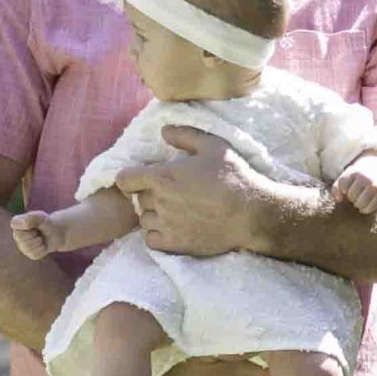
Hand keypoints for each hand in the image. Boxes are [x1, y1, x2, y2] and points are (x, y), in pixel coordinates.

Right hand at [9, 210, 66, 258]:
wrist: (57, 232)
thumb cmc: (46, 222)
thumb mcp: (40, 217)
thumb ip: (28, 218)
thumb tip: (13, 224)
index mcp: (16, 224)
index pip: (16, 229)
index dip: (28, 227)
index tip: (35, 224)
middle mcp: (17, 236)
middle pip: (23, 241)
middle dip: (35, 236)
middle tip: (39, 232)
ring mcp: (23, 246)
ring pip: (29, 248)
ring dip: (39, 243)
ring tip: (42, 238)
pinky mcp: (30, 254)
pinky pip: (35, 254)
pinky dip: (43, 249)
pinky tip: (44, 244)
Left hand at [117, 128, 284, 257]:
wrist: (252, 214)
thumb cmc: (234, 177)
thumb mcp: (214, 146)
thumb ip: (186, 136)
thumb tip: (164, 131)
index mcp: (163, 177)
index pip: (124, 179)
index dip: (131, 178)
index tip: (143, 179)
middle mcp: (160, 201)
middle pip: (138, 199)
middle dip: (150, 194)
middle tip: (172, 193)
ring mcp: (166, 225)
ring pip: (144, 219)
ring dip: (154, 215)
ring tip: (174, 211)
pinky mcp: (175, 244)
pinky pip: (151, 239)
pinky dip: (158, 234)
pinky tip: (174, 227)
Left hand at [332, 159, 376, 215]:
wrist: (375, 170)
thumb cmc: (355, 178)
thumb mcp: (345, 178)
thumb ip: (337, 188)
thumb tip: (339, 199)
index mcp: (354, 172)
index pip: (343, 184)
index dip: (342, 191)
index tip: (344, 191)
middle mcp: (365, 178)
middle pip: (351, 195)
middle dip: (351, 198)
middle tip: (353, 197)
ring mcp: (374, 186)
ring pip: (361, 202)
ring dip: (357, 205)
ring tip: (357, 203)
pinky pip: (371, 207)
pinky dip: (365, 210)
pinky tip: (363, 209)